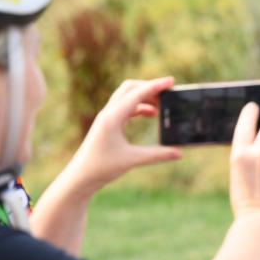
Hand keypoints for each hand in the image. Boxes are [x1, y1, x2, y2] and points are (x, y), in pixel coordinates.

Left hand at [67, 77, 182, 194]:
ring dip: (145, 97)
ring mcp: (107, 118)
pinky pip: (126, 107)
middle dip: (150, 87)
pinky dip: (140, 106)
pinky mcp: (108, 124)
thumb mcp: (132, 160)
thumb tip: (180, 153)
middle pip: (130, 88)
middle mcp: (108, 113)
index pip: (137, 93)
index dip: (155, 86)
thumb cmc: (101, 168)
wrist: (79, 178)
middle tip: (168, 93)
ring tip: (162, 106)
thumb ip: (158, 155)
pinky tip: (151, 115)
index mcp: (113, 117)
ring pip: (128, 97)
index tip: (172, 81)